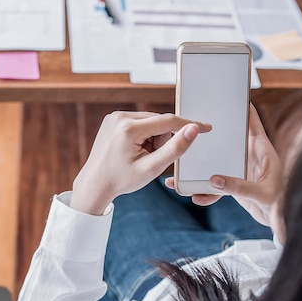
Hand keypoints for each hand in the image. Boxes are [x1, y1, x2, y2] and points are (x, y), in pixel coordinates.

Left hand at [71, 112, 210, 214]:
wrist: (95, 184)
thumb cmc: (121, 180)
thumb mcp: (152, 168)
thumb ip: (175, 149)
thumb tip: (194, 129)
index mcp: (129, 128)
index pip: (168, 121)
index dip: (189, 125)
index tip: (207, 128)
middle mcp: (120, 117)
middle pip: (159, 122)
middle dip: (162, 140)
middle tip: (150, 159)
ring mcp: (114, 116)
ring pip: (150, 122)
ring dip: (153, 138)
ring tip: (140, 156)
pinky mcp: (113, 119)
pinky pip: (139, 123)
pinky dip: (144, 135)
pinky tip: (134, 150)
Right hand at [165, 105, 280, 227]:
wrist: (282, 223)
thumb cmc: (281, 203)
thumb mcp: (261, 193)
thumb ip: (237, 186)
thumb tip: (212, 179)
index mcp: (262, 151)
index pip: (252, 124)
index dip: (242, 109)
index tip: (229, 97)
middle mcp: (249, 157)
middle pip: (227, 140)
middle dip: (210, 136)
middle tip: (192, 128)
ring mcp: (240, 170)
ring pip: (216, 162)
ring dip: (200, 167)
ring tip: (182, 171)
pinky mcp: (234, 185)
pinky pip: (215, 185)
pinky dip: (205, 191)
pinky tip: (195, 196)